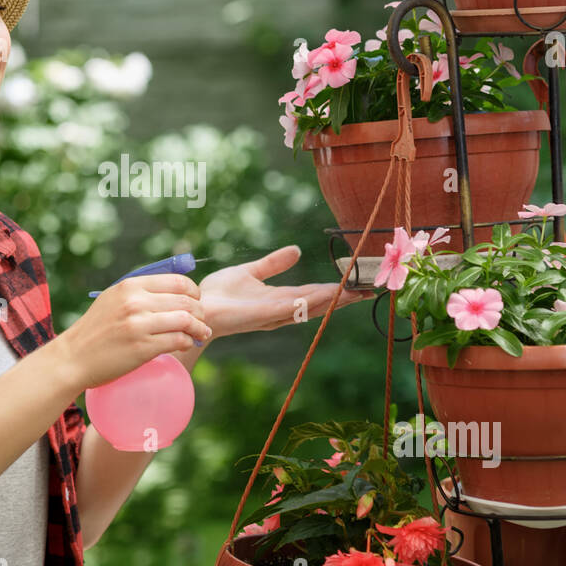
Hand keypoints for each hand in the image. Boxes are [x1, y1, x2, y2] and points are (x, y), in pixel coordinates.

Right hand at [51, 274, 211, 396]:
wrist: (73, 358)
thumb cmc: (95, 330)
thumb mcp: (113, 299)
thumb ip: (139, 292)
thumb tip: (174, 291)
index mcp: (130, 286)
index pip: (177, 281)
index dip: (194, 292)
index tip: (196, 301)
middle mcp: (135, 302)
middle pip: (185, 300)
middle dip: (200, 311)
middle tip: (201, 321)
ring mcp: (139, 325)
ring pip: (185, 320)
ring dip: (199, 328)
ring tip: (201, 334)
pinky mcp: (142, 348)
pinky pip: (177, 340)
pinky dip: (187, 342)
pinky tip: (185, 344)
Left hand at [198, 244, 367, 339]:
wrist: (199, 305)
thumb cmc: (220, 293)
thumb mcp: (251, 272)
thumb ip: (273, 264)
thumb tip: (296, 250)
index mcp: (279, 298)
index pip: (313, 293)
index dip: (335, 289)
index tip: (355, 284)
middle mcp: (281, 309)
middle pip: (319, 303)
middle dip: (342, 298)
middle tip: (367, 291)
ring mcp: (274, 313)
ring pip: (310, 306)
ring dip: (333, 300)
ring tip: (354, 293)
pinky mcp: (263, 314)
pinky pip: (292, 307)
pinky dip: (311, 301)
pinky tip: (326, 294)